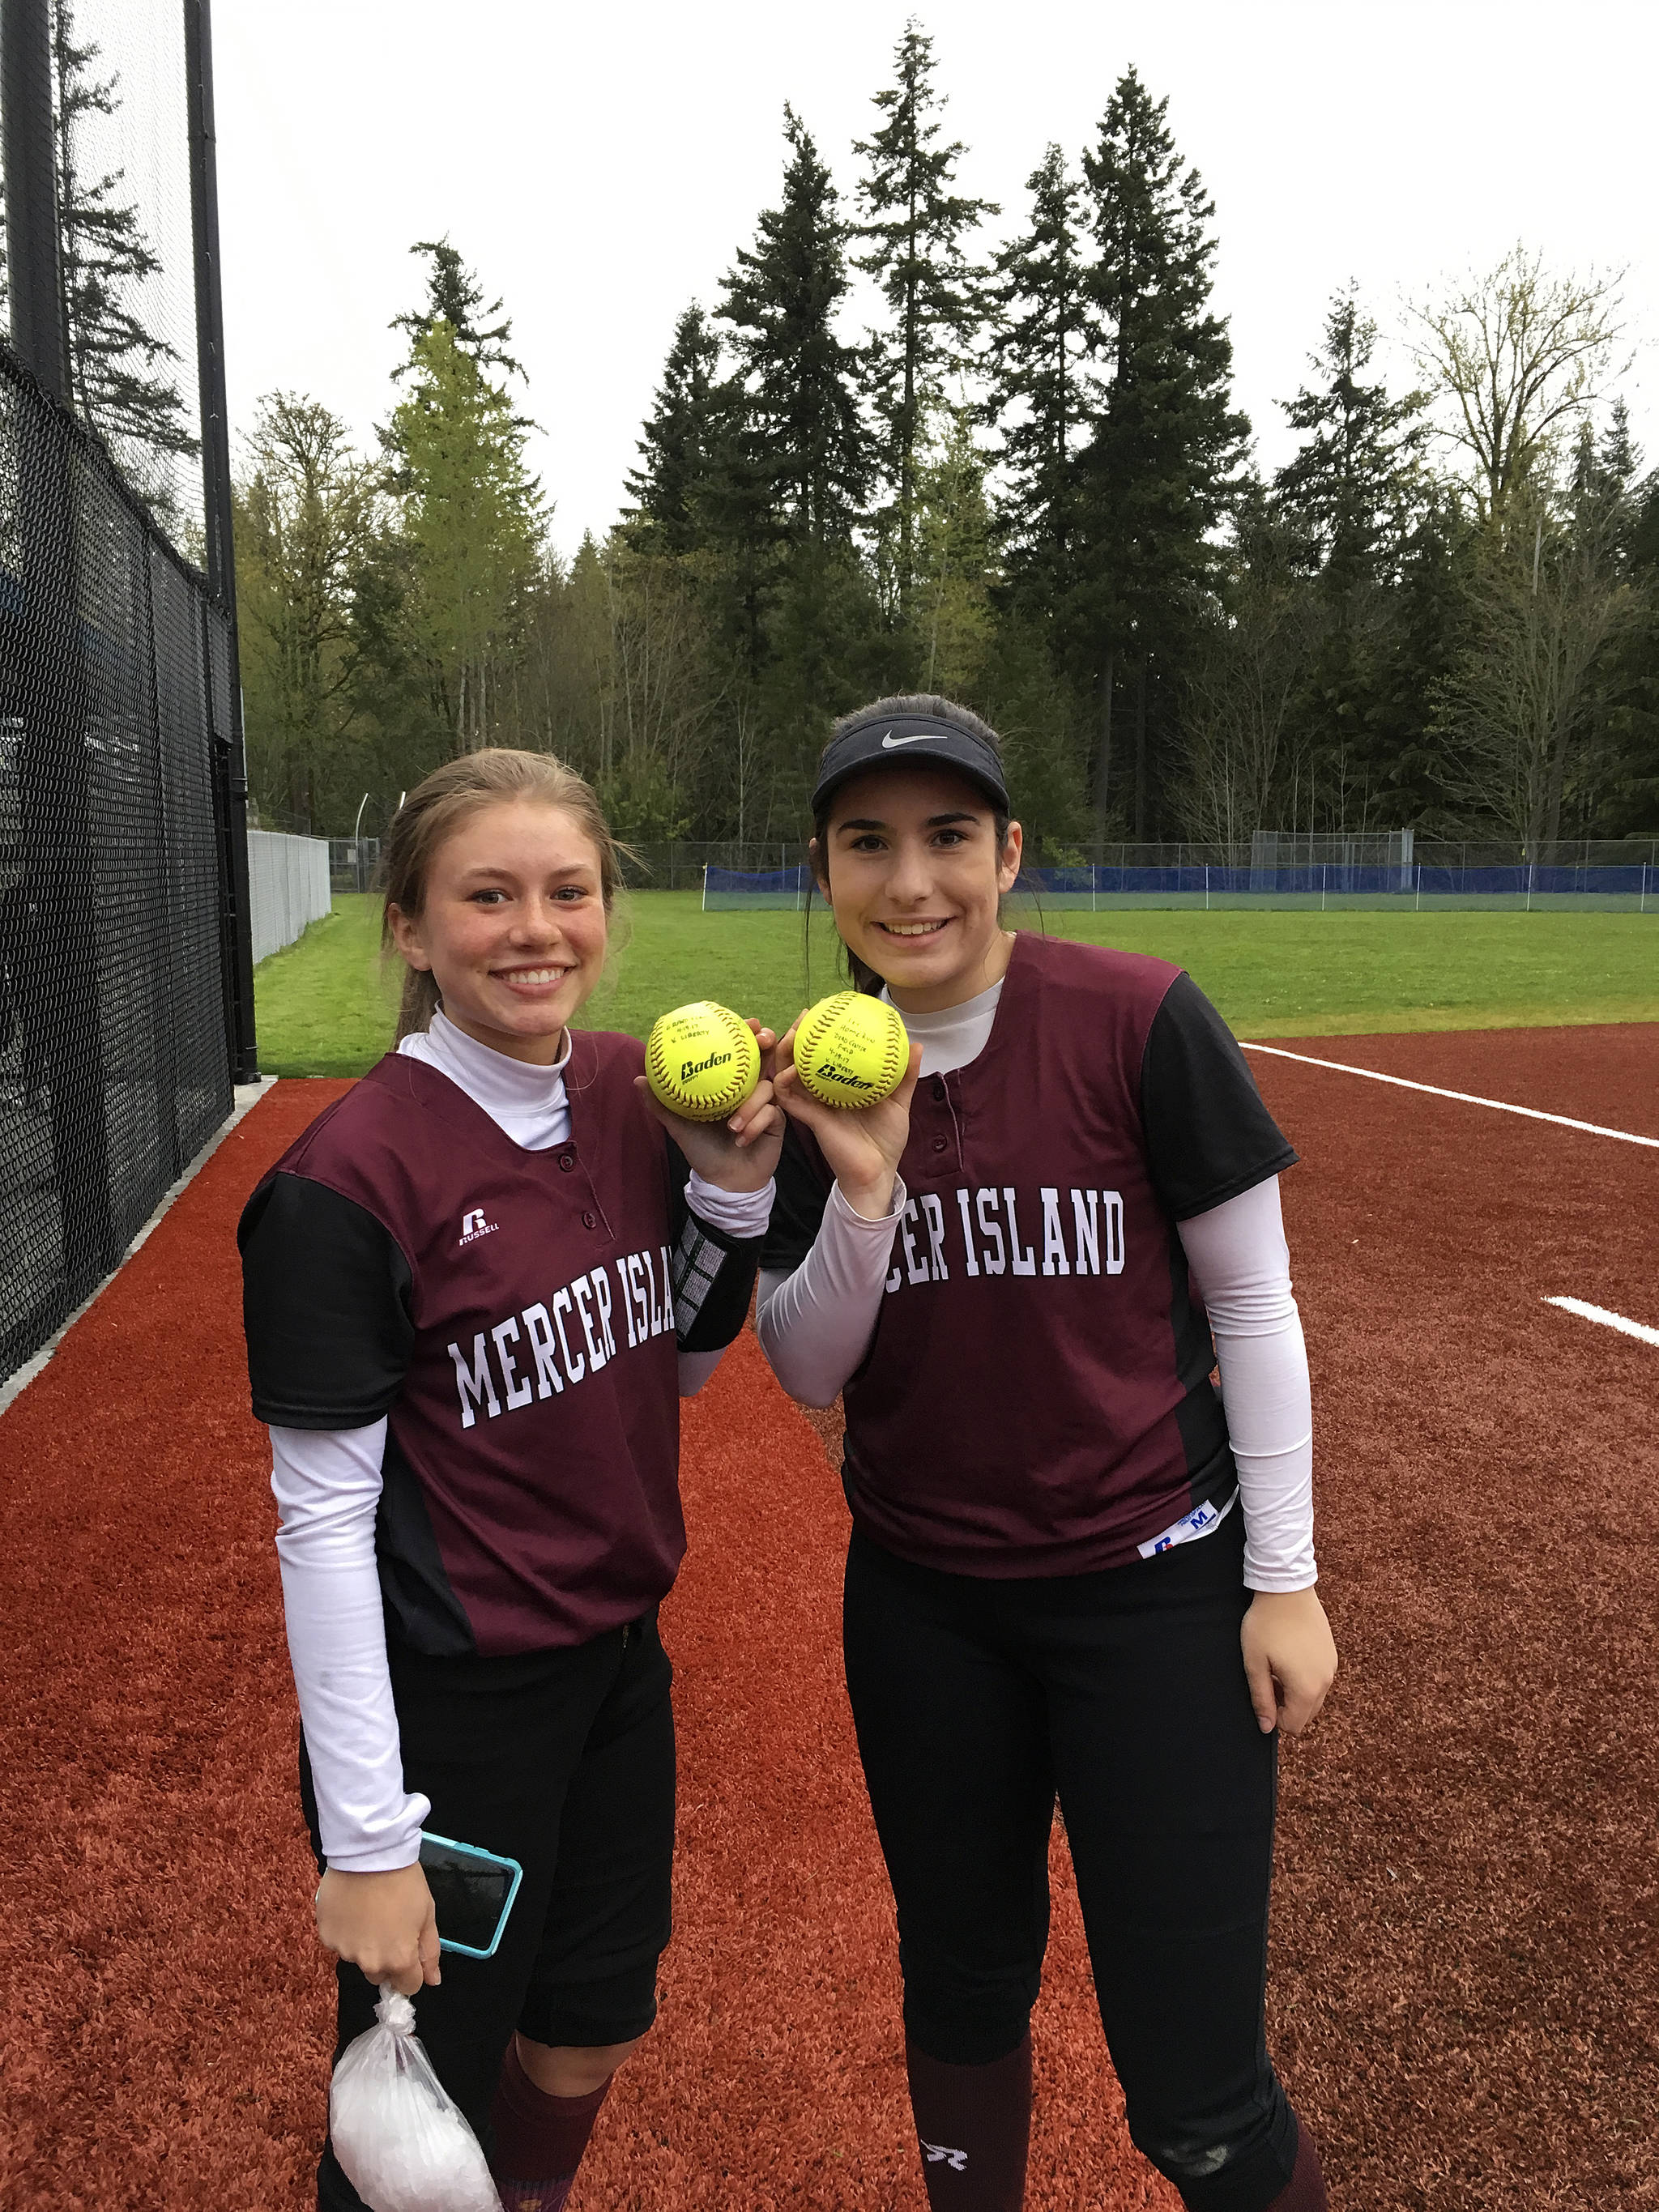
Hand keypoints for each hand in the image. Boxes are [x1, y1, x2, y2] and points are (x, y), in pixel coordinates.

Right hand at [314, 1863, 440, 1993]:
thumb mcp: (427, 1914)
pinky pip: (339, 1943)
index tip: (408, 1948)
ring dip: (364, 1944)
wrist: (370, 1853)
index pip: (408, 1986)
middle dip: (386, 1958)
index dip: (411, 1970)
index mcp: (399, 1960)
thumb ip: (430, 1952)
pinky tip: (352, 1908)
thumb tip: (433, 1981)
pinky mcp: (326, 1937)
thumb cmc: (404, 1882)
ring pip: (358, 1958)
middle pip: (380, 1975)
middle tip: (388, 1926)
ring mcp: (345, 1951)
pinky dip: (345, 1932)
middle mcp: (370, 1963)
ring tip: (369, 1912)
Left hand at [634, 1021, 783, 1193]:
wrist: (725, 1180)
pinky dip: (754, 1124)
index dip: (747, 1033)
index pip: (741, 1051)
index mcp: (729, 1082)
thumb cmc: (702, 1149)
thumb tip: (639, 1079)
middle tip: (763, 1041)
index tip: (750, 1023)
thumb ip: (662, 1103)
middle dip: (768, 1045)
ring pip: (766, 1088)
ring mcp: (766, 1103)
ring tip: (732, 1124)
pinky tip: (741, 1139)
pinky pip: (771, 1113)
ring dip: (749, 1106)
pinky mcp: (777, 1121)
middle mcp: (750, 1088)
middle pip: (767, 1058)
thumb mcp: (679, 1125)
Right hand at [772, 1015, 921, 1221]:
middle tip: (803, 1016)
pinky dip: (785, 1084)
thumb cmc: (886, 1139)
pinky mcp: (810, 1120)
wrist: (879, 1172)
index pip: (826, 1054)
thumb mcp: (899, 1102)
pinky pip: (791, 1100)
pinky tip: (788, 1072)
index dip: (821, 1033)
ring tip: (789, 1036)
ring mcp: (814, 1105)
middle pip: (803, 1059)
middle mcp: (824, 1092)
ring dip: (785, 1055)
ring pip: (789, 1075)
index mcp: (841, 1086)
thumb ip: (904, 1076)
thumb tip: (916, 1045)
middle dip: (798, 1035)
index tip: (824, 1010)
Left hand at [1241, 1586, 1336, 1737]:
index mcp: (1306, 1688)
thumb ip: (1261, 1698)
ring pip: (1314, 1697)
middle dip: (1286, 1705)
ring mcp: (1332, 1667)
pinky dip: (1306, 1677)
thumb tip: (1266, 1727)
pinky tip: (1290, 1655)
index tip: (1264, 1691)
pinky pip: (1320, 1679)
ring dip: (1296, 1692)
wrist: (1287, 1588)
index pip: (1294, 1725)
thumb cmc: (1266, 1625)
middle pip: (1307, 1714)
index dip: (1275, 1716)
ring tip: (1278, 1665)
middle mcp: (1326, 1681)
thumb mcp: (1255, 1663)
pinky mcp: (1332, 1654)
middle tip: (1269, 1678)